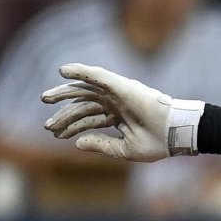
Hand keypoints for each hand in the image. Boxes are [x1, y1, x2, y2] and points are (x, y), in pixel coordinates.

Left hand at [41, 64, 203, 160]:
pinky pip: (96, 75)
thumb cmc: (157, 143)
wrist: (176, 133)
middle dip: (63, 111)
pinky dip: (80, 70)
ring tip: (45, 98)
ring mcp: (117, 92)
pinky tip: (63, 70)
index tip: (55, 135)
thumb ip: (101, 145)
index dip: (71, 126)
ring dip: (64, 92)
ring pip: (85, 90)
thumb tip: (77, 144)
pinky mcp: (120, 85)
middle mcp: (115, 102)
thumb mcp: (124, 149)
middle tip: (46, 122)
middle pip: (83, 103)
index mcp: (117, 117)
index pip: (89, 118)